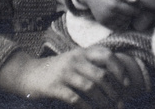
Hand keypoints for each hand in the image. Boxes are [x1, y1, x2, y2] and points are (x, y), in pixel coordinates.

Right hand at [0, 47, 130, 107]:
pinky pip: (75, 98)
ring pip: (90, 87)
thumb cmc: (56, 69)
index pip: (106, 55)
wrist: (28, 73)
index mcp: (81, 52)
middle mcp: (75, 59)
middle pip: (101, 75)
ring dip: (102, 101)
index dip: (119, 69)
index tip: (126, 83)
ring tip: (107, 108)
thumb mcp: (73, 60)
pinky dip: (86, 107)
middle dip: (113, 91)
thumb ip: (90, 64)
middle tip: (118, 103)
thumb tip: (113, 79)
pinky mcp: (55, 86)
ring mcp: (64, 72)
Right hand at [76, 0, 140, 30]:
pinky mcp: (103, 23)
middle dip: (132, 15)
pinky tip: (121, 17)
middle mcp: (110, 14)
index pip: (132, 12)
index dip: (138, 9)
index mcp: (114, 4)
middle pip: (128, 18)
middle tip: (133, 9)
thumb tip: (137, 0)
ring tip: (127, 13)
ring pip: (123, 24)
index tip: (139, 6)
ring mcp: (106, 20)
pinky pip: (116, 28)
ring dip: (127, 20)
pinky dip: (121, 24)